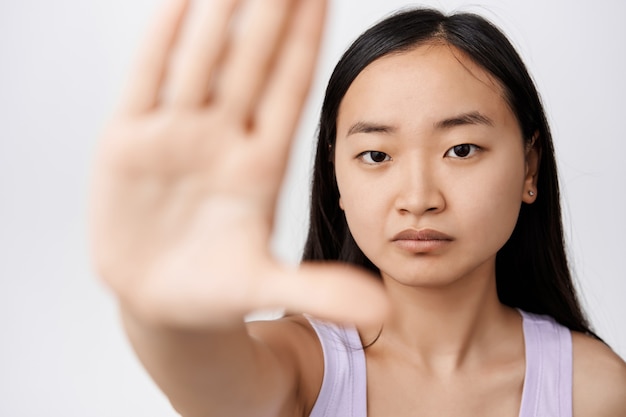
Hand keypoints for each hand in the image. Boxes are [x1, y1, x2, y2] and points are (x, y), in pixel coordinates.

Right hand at [90, 0, 387, 328]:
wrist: (160, 305)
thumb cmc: (215, 294)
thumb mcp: (267, 288)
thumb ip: (321, 292)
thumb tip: (381, 311)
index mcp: (260, 165)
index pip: (289, 88)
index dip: (305, 40)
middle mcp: (222, 139)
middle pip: (251, 61)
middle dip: (270, 11)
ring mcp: (175, 137)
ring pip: (201, 60)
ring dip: (219, 13)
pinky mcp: (129, 143)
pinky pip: (148, 79)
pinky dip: (162, 40)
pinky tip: (182, 0)